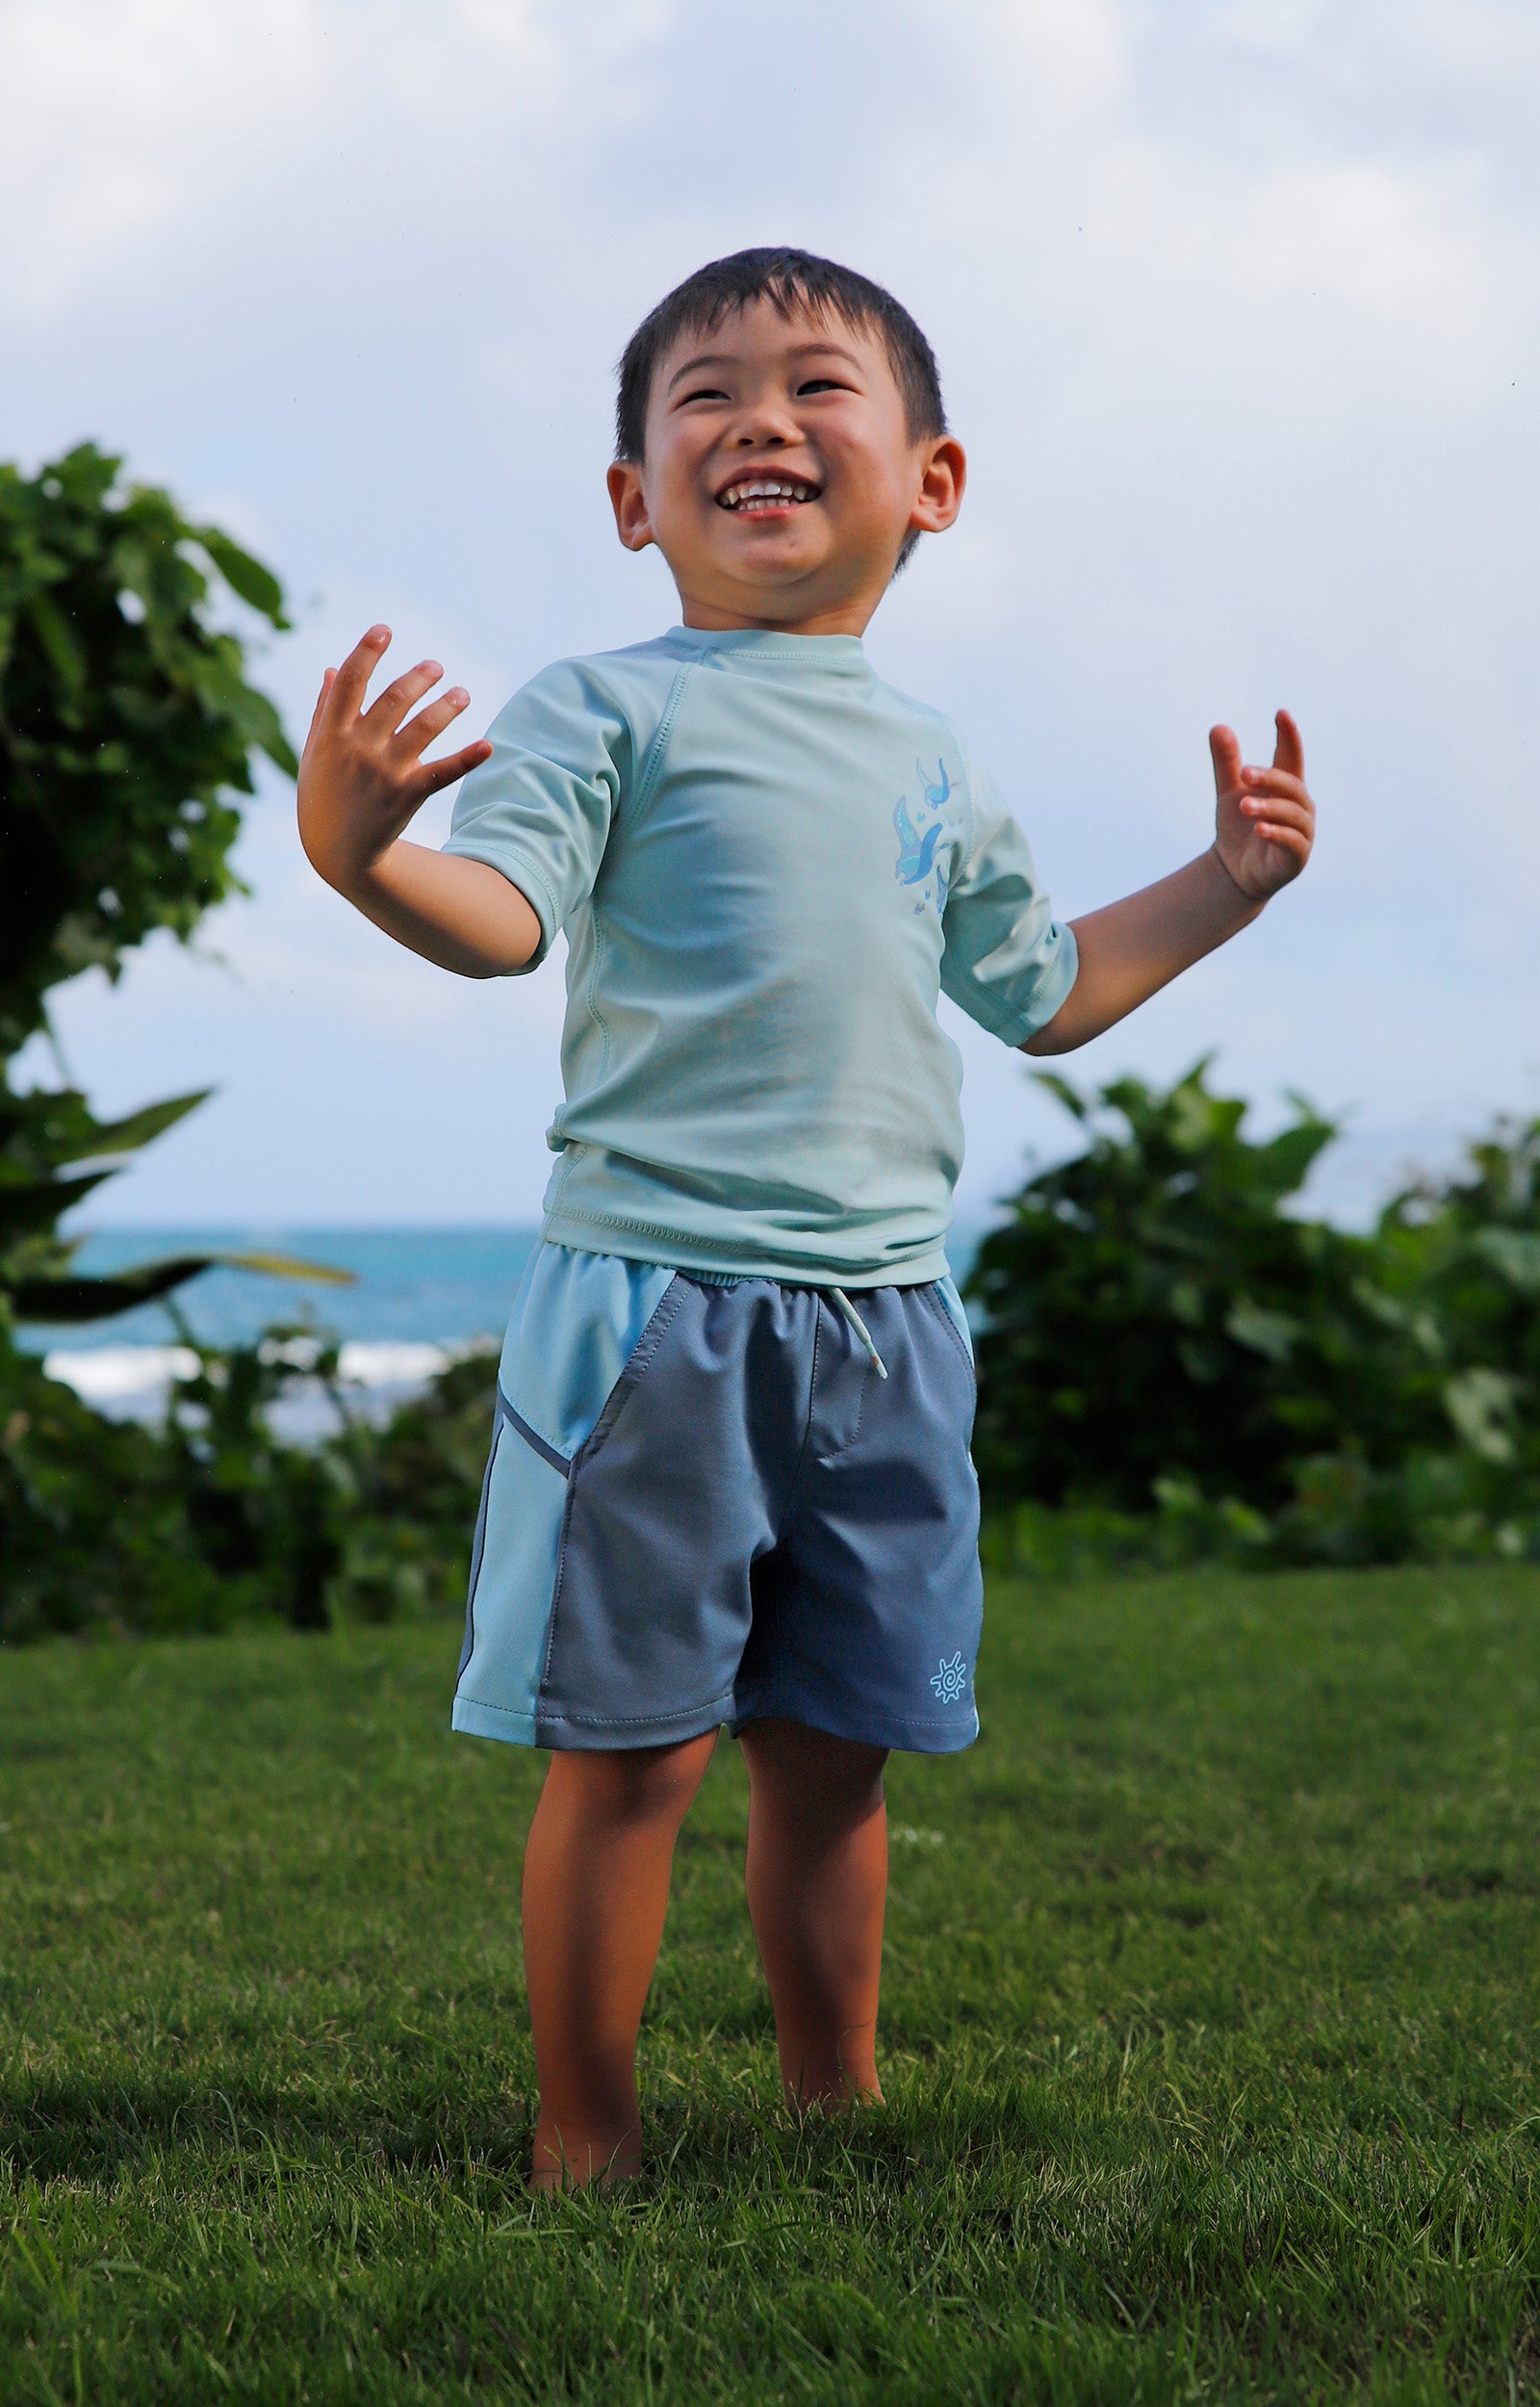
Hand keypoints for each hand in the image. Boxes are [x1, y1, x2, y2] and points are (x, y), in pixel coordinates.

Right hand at [297, 624, 493, 892]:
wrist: (337, 853)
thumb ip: (325, 710)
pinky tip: (488, 746)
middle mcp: (359, 748)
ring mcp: (385, 772)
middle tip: (436, 667)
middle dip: (419, 678)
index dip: (367, 652)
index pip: (351, 682)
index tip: (383, 630)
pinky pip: (443, 772)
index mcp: (332, 733)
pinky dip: (467, 759)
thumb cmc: (323, 796)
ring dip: (447, 706)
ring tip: (462, 693)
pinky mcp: (408, 795)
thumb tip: (333, 670)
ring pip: (423, 728)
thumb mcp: (316, 753)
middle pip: (395, 699)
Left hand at [1209, 711, 1314, 901]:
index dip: (1288, 736)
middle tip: (1243, 772)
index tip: (1281, 713)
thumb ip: (1227, 763)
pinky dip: (1277, 833)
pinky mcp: (1297, 856)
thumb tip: (1218, 727)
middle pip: (1291, 785)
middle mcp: (1300, 806)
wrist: (1235, 872)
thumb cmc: (1238, 828)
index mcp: (1286, 787)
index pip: (1291, 757)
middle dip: (1269, 777)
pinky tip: (1259, 829)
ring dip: (1269, 807)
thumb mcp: (1229, 792)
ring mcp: (1302, 832)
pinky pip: (1292, 841)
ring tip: (1242, 806)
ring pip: (1291, 813)